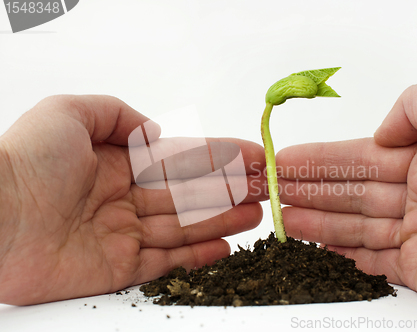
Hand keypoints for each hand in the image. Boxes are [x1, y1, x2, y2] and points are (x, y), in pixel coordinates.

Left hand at [0, 95, 266, 304]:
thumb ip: (119, 114)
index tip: (249, 155)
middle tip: (264, 188)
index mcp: (117, 162)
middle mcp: (123, 197)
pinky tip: (225, 247)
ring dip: (223, 220)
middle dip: (229, 190)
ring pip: (185, 226)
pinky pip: (167, 262)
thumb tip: (155, 131)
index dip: (218, 156)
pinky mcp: (118, 268)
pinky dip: (198, 256)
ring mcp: (123, 234)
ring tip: (256, 215)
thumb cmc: (25, 163)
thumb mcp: (70, 112)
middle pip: (189, 194)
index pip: (180, 158)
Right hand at [276, 84, 416, 308]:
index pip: (356, 159)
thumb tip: (382, 131)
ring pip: (355, 228)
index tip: (285, 162)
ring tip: (283, 220)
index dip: (318, 160)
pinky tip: (316, 247)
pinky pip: (372, 263)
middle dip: (309, 192)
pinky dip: (342, 256)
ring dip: (316, 223)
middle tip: (273, 193)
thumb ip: (411, 104)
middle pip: (350, 194)